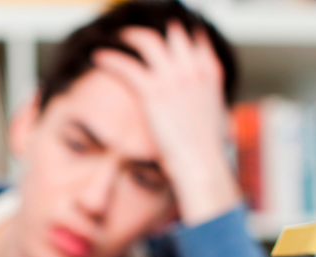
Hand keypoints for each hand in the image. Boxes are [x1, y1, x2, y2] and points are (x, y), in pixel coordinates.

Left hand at [93, 24, 240, 226]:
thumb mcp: (216, 120)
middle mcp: (193, 71)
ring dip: (131, 37)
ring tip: (119, 38)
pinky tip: (99, 57)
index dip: (180, 36)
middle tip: (138, 37)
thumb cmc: (205, 152)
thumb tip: (209, 110)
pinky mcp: (153, 91)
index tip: (166, 37)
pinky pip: (127, 65)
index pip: (196, 40)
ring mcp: (174, 79)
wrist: (201, 165)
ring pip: (148, 42)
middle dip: (155, 33)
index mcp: (210, 75)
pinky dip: (111, 58)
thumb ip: (209, 105)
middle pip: (173, 35)